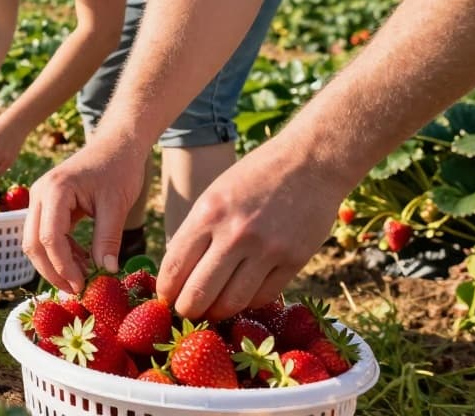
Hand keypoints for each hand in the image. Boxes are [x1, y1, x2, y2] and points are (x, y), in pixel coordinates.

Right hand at [22, 132, 149, 293]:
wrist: (117, 144)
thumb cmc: (118, 168)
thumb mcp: (117, 204)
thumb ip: (108, 239)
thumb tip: (106, 272)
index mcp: (54, 190)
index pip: (49, 238)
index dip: (63, 267)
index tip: (82, 286)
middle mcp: (40, 194)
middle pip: (33, 243)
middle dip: (52, 271)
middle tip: (76, 291)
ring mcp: (41, 199)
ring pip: (36, 241)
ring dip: (56, 264)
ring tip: (84, 278)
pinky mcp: (48, 205)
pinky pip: (47, 235)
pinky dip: (62, 252)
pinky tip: (84, 262)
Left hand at [157, 139, 350, 319]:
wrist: (310, 161)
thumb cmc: (255, 176)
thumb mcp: (215, 194)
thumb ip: (198, 230)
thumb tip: (179, 271)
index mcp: (208, 213)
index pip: (175, 266)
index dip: (166, 290)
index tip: (165, 298)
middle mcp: (235, 234)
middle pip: (199, 293)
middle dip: (187, 310)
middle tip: (186, 312)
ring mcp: (267, 249)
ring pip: (232, 302)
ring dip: (218, 313)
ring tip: (212, 311)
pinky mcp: (294, 260)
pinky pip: (264, 296)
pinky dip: (249, 302)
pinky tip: (242, 297)